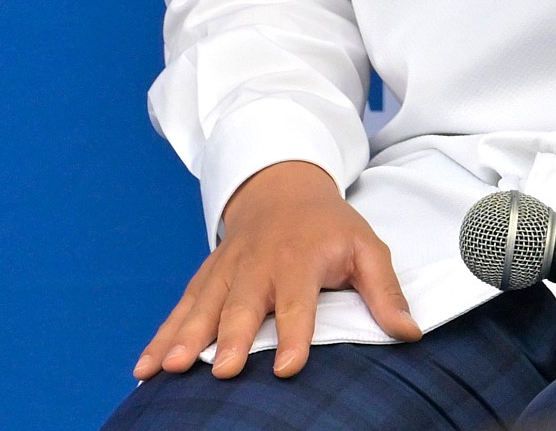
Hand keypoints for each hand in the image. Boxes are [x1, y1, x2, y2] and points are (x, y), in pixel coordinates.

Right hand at [132, 160, 420, 381]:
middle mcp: (259, 265)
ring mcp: (227, 271)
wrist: (282, 186)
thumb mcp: (367, 247)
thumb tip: (410, 333)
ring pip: (203, 307)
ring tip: (170, 370)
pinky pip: (180, 309)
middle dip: (232, 338)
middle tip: (223, 370)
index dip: (295, 335)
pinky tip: (144, 368)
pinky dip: (160, 337)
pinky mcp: (206, 279)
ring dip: (185, 338)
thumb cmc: (330, 227)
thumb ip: (385, 292)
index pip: (299, 302)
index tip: (289, 367)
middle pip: (244, 306)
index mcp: (301, 260)